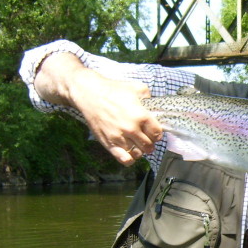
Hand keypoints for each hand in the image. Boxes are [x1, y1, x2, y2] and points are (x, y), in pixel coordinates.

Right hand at [35, 53, 162, 165]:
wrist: (89, 94)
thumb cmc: (112, 90)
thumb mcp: (136, 88)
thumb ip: (149, 98)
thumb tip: (155, 107)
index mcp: (141, 116)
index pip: (157, 133)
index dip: (157, 133)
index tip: (153, 131)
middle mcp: (131, 129)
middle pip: (149, 145)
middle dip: (150, 142)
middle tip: (146, 138)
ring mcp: (119, 138)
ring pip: (138, 154)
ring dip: (140, 150)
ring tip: (138, 144)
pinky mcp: (109, 144)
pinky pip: (124, 160)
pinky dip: (130, 159)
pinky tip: (130, 152)